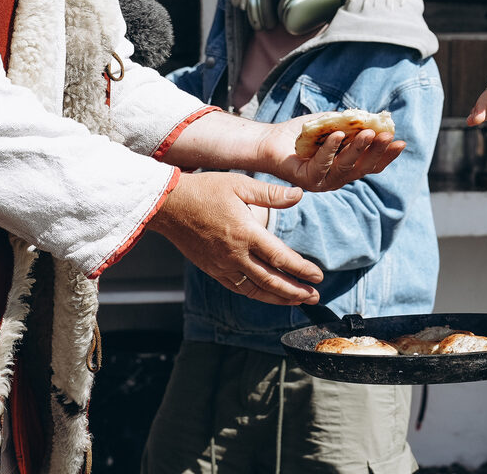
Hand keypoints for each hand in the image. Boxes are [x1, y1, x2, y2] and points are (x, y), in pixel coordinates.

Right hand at [146, 171, 322, 304]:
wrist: (168, 205)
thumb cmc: (204, 191)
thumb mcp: (240, 185)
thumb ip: (271, 194)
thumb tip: (299, 195)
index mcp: (246, 233)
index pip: (281, 258)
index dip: (302, 269)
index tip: (318, 276)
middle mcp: (235, 254)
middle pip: (271, 281)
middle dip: (295, 291)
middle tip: (314, 296)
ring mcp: (222, 265)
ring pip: (255, 290)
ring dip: (278, 298)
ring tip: (297, 301)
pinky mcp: (212, 269)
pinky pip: (237, 288)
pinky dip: (255, 294)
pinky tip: (266, 294)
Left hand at [261, 118, 405, 191]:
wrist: (271, 139)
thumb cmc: (304, 133)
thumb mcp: (333, 124)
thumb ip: (352, 124)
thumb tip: (374, 118)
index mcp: (346, 168)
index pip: (372, 165)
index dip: (387, 156)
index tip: (401, 142)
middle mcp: (337, 178)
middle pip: (363, 168)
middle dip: (378, 151)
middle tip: (388, 135)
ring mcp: (322, 182)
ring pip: (345, 167)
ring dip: (359, 149)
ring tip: (369, 133)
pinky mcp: (306, 179)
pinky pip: (322, 164)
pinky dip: (331, 148)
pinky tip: (338, 134)